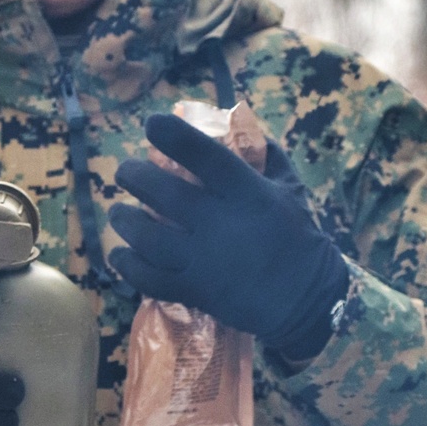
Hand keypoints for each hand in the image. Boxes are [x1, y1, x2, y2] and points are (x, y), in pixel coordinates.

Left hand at [109, 113, 348, 360]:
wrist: (307, 301)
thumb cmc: (300, 238)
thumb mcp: (292, 189)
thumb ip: (268, 157)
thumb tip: (241, 125)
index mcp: (248, 194)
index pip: (207, 156)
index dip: (175, 137)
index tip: (152, 124)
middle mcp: (221, 224)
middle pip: (164, 194)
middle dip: (135, 177)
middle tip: (124, 171)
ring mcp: (204, 260)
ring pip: (148, 237)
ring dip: (124, 220)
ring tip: (118, 212)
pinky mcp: (195, 290)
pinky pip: (149, 278)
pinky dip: (127, 265)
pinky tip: (119, 253)